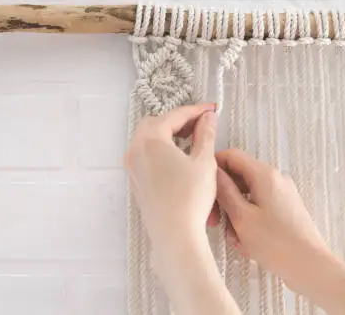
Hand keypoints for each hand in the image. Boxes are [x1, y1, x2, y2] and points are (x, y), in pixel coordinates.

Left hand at [124, 103, 217, 247]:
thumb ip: (206, 135)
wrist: (174, 234)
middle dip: (178, 120)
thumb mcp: (204, 162)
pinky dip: (161, 149)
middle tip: (200, 124)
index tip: (212, 109)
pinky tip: (179, 158)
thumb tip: (208, 118)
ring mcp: (132, 165)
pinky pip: (146, 155)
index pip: (174, 116)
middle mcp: (136, 149)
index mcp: (151, 139)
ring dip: (168, 134)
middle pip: (156, 123)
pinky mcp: (135, 180)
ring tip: (192, 140)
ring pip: (148, 139)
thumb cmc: (190, 197)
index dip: (195, 110)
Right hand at [211, 149, 328, 288]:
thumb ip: (224, 191)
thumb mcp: (241, 217)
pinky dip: (249, 219)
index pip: (232, 156)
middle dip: (224, 197)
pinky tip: (247, 242)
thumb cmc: (276, 243)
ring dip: (235, 213)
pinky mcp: (286, 208)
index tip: (203, 187)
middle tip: (214, 221)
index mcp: (265, 175)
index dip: (214, 167)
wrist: (310, 266)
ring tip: (235, 238)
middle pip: (239, 177)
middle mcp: (275, 179)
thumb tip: (213, 173)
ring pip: (248, 194)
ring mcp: (282, 193)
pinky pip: (259, 206)